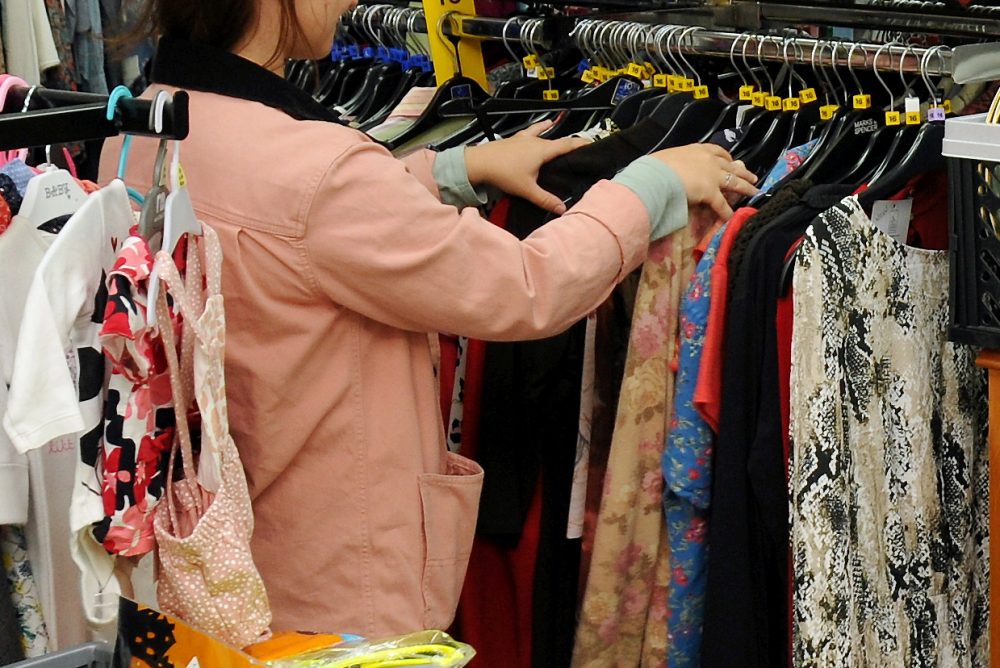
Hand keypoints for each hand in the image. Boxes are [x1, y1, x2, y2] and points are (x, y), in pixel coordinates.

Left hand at [464, 121, 589, 213]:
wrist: (478, 163)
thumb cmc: (504, 174)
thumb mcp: (527, 190)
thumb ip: (545, 200)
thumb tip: (562, 209)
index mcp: (543, 150)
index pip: (568, 145)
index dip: (582, 145)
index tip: (593, 145)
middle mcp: (536, 141)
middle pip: (558, 140)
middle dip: (570, 143)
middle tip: (580, 149)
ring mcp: (524, 138)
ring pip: (543, 134)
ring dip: (553, 134)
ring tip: (558, 131)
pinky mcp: (514, 140)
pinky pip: (530, 132)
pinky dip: (537, 129)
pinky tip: (539, 127)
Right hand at [650, 144, 757, 222]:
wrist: (656, 177)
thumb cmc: (656, 166)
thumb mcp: (668, 158)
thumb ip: (676, 162)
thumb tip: (669, 167)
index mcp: (698, 150)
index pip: (718, 151)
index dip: (727, 158)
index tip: (732, 161)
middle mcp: (710, 161)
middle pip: (732, 166)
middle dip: (743, 172)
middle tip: (752, 177)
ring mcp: (712, 176)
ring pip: (734, 182)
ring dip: (746, 187)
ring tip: (754, 192)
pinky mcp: (711, 193)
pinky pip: (722, 204)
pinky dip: (727, 212)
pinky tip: (732, 217)